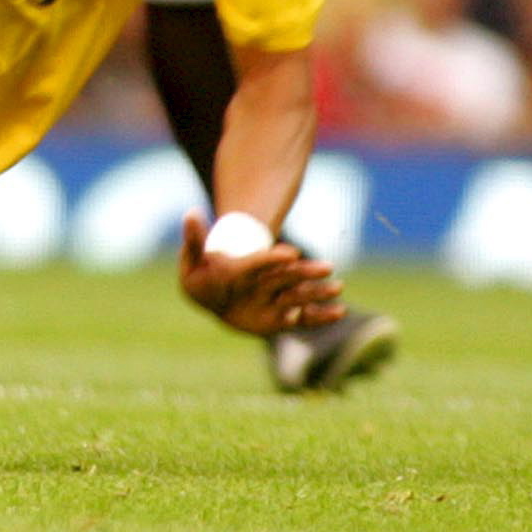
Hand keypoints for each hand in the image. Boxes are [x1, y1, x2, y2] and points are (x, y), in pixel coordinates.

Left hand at [175, 212, 344, 337]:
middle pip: (287, 276)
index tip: (291, 253)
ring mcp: (274, 299)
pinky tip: (339, 312)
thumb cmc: (202, 278)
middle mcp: (265, 281)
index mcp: (245, 267)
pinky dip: (320, 316)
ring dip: (317, 291)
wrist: (214, 299)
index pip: (260, 262)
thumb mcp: (194, 260)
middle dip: (305, 272)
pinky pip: (303, 319)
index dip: (273, 258)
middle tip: (328, 267)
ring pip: (298, 295)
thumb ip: (195, 240)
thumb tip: (191, 212)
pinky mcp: (280, 319)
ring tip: (337, 287)